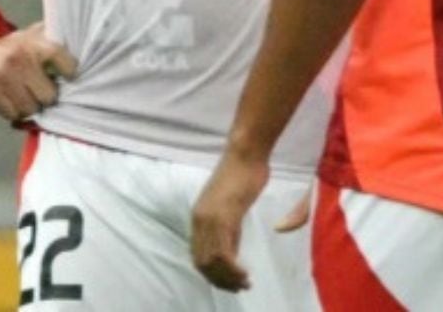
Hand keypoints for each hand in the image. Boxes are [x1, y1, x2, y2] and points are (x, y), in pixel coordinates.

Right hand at [0, 23, 77, 122]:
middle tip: (36, 91)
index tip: (66, 75)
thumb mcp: (29, 36)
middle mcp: (18, 59)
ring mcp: (0, 76)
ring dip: (26, 106)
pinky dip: (10, 110)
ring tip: (20, 95)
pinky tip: (5, 98)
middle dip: (43, 96)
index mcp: (33, 45)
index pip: (66, 64)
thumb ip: (51, 39)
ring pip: (29, 109)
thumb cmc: (7, 47)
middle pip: (49, 97)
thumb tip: (78, 38)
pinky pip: (9, 113)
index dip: (69, 72)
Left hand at [190, 150, 272, 292]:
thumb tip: (231, 250)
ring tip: (244, 284)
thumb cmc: (243, 176)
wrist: (245, 155)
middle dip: (219, 280)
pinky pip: (222, 251)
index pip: (197, 254)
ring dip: (227, 277)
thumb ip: (229, 229)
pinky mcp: (223, 216)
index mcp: (198, 217)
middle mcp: (199, 219)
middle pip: (201, 261)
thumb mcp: (232, 208)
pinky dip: (232, 267)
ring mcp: (209, 218)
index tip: (229, 283)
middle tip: (239, 288)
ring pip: (211, 260)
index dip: (211, 274)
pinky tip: (244, 272)